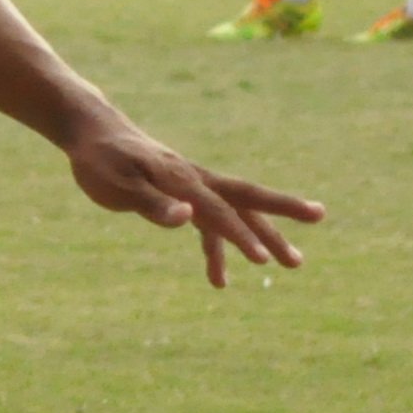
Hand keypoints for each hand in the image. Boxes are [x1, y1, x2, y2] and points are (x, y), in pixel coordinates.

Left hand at [64, 115, 323, 288]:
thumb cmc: (100, 160)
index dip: (241, 237)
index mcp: (183, 179)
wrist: (93, 132)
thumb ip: (152, 204)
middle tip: (320, 214)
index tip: (263, 260)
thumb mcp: (117, 186)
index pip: (218, 212)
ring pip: (236, 212)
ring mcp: (192, 186)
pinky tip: (219, 280)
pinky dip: (217, 249)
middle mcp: (196, 179)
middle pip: (247, 198)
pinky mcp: (183, 193)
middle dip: (283, 210)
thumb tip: (187, 219)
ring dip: (263, 236)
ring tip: (294, 263)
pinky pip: (209, 223)